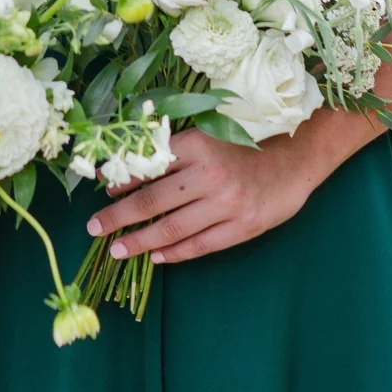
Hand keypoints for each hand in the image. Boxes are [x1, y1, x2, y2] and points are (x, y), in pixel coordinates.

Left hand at [86, 128, 331, 263]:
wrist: (298, 155)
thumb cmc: (246, 141)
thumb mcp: (208, 134)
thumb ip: (173, 149)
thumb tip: (127, 169)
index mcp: (197, 145)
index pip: (148, 167)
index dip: (120, 181)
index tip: (100, 190)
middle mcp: (209, 175)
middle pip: (152, 202)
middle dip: (117, 217)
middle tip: (93, 228)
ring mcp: (227, 205)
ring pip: (172, 229)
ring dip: (139, 241)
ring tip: (116, 249)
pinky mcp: (244, 227)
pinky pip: (201, 245)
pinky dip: (175, 253)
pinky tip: (156, 257)